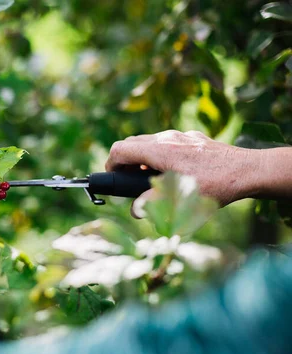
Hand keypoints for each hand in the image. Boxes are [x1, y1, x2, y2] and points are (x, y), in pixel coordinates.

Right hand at [105, 130, 258, 213]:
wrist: (249, 170)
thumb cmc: (216, 186)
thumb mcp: (181, 200)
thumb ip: (153, 204)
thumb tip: (135, 210)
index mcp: (160, 151)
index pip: (120, 150)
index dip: (110, 165)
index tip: (112, 179)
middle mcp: (167, 138)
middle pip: (131, 143)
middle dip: (124, 162)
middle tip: (128, 181)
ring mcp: (181, 136)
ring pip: (149, 142)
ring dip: (142, 159)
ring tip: (149, 180)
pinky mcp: (193, 138)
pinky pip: (167, 143)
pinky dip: (160, 156)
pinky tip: (173, 173)